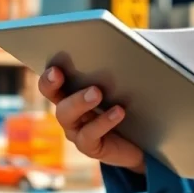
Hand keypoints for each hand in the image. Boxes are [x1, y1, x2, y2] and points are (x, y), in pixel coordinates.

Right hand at [38, 52, 145, 173]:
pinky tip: (118, 111)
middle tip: (59, 73)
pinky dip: (103, 122)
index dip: (49, 71)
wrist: (144, 142)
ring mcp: (76, 130)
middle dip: (51, 83)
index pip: (53, 78)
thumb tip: (121, 45)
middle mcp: (68, 110)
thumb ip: (116, 68)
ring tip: (97, 92)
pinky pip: (89, 135)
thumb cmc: (131, 106)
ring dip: (79, 101)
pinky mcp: (90, 147)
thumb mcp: (124, 84)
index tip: (53, 63)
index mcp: (72, 90)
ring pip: (67, 115)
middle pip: (53, 94)